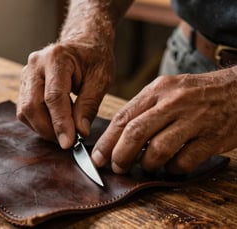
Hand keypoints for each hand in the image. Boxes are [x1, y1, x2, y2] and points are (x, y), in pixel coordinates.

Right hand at [17, 41, 113, 148]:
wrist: (84, 42)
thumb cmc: (94, 58)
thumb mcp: (100, 79)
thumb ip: (89, 106)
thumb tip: (80, 132)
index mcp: (56, 58)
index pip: (53, 97)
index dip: (60, 123)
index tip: (69, 143)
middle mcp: (35, 65)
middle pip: (32, 105)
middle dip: (48, 129)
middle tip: (67, 142)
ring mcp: (26, 74)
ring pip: (25, 110)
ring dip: (42, 128)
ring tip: (63, 132)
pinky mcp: (24, 84)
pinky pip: (24, 109)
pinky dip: (38, 122)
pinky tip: (54, 123)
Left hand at [92, 68, 236, 173]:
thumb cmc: (195, 93)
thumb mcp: (167, 90)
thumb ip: (143, 109)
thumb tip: (116, 137)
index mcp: (158, 90)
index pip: (124, 117)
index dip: (107, 141)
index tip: (97, 157)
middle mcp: (174, 102)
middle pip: (136, 133)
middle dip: (120, 155)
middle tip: (116, 168)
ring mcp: (194, 120)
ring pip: (158, 150)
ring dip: (146, 164)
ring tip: (145, 167)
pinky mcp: (212, 138)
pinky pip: (183, 161)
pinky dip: (172, 169)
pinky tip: (170, 167)